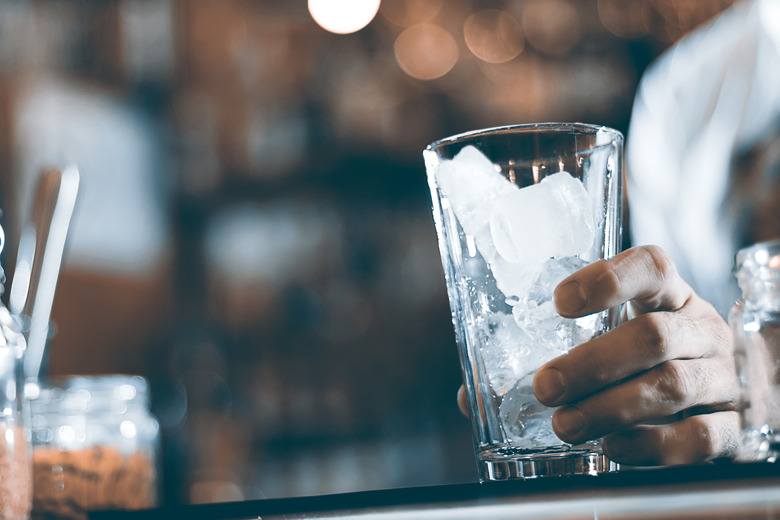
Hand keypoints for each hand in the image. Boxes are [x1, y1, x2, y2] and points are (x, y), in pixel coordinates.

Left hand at [533, 245, 738, 465]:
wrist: (726, 392)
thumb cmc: (651, 357)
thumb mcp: (621, 331)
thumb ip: (567, 343)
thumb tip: (478, 388)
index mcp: (671, 296)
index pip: (651, 268)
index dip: (608, 281)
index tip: (559, 303)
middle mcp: (702, 330)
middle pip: (653, 336)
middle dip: (593, 363)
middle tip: (547, 386)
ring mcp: (723, 377)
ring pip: (673, 385)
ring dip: (611, 407)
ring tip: (566, 424)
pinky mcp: (733, 426)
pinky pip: (700, 437)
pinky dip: (652, 445)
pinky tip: (613, 447)